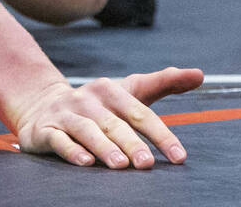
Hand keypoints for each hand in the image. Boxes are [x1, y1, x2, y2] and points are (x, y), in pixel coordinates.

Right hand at [12, 67, 203, 167]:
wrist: (41, 104)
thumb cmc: (97, 106)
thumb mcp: (128, 91)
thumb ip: (162, 83)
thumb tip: (199, 74)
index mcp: (109, 90)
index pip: (139, 112)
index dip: (160, 134)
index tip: (179, 156)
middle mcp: (86, 100)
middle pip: (113, 123)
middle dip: (131, 143)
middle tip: (146, 163)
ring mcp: (65, 114)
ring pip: (86, 131)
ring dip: (103, 147)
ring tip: (120, 164)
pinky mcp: (45, 130)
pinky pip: (59, 140)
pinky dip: (72, 150)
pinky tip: (85, 161)